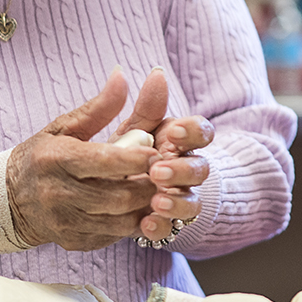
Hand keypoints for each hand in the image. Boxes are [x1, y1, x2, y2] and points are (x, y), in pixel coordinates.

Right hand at [7, 69, 161, 250]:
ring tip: (159, 190)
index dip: (136, 159)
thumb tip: (122, 75)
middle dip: (149, 186)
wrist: (7, 201)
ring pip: (120, 220)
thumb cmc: (42, 157)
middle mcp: (59, 194)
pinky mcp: (75, 242)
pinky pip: (114, 235)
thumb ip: (98, 107)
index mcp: (56, 159)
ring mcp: (66, 222)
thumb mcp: (64, 127)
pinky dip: (133, 222)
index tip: (158, 152)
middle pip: (118, 196)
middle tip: (167, 174)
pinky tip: (141, 208)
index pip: (104, 161)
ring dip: (146, 206)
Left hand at [115, 70, 214, 241]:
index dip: (194, 133)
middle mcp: (184, 169)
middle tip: (157, 171)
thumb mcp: (131, 129)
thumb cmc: (122, 152)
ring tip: (157, 201)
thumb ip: (146, 107)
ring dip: (177, 201)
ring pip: (193, 202)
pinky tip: (146, 225)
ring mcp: (177, 197)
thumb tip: (156, 73)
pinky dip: (162, 227)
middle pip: (200, 169)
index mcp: (179, 142)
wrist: (99, 190)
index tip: (174, 133)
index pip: (202, 133)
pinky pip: (172, 229)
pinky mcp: (164, 223)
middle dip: (182, 170)